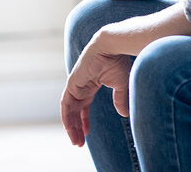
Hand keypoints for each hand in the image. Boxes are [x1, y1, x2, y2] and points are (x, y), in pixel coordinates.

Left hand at [61, 32, 133, 146]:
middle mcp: (81, 86)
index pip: (84, 106)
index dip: (84, 121)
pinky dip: (67, 118)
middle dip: (76, 128)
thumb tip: (125, 115)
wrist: (111, 46)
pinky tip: (71, 129)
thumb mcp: (122, 85)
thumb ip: (121, 99)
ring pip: (69, 111)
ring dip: (71, 127)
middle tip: (79, 143)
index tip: (86, 134)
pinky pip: (66, 105)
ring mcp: (75, 85)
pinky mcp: (72, 84)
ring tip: (76, 142)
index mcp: (91, 84)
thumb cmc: (118, 61)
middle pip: (75, 111)